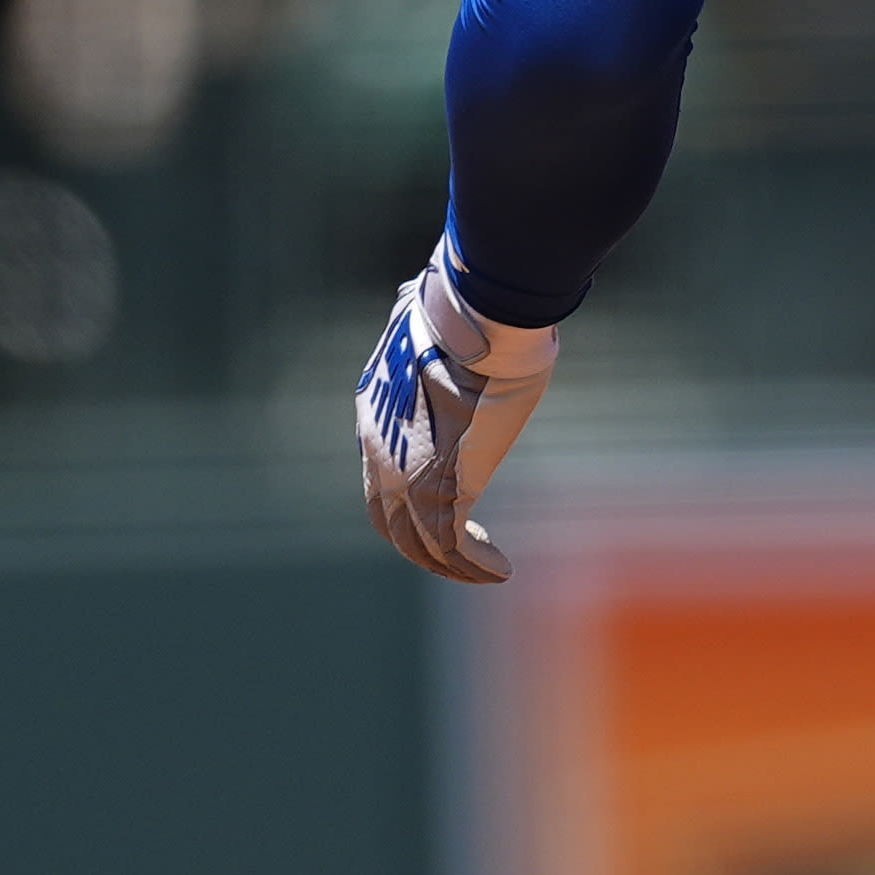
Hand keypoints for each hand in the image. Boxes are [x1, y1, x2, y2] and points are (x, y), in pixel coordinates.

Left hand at [356, 260, 555, 583]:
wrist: (482, 319)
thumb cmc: (472, 314)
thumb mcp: (439, 331)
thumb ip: (433, 338)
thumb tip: (436, 302)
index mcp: (374, 414)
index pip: (379, 477)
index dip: (405, 502)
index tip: (443, 507)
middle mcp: (380, 451)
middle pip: (389, 522)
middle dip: (422, 546)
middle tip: (460, 555)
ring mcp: (407, 473)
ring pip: (419, 545)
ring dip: (453, 566)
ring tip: (486, 571)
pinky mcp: (443, 486)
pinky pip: (451, 546)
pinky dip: (475, 565)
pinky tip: (500, 568)